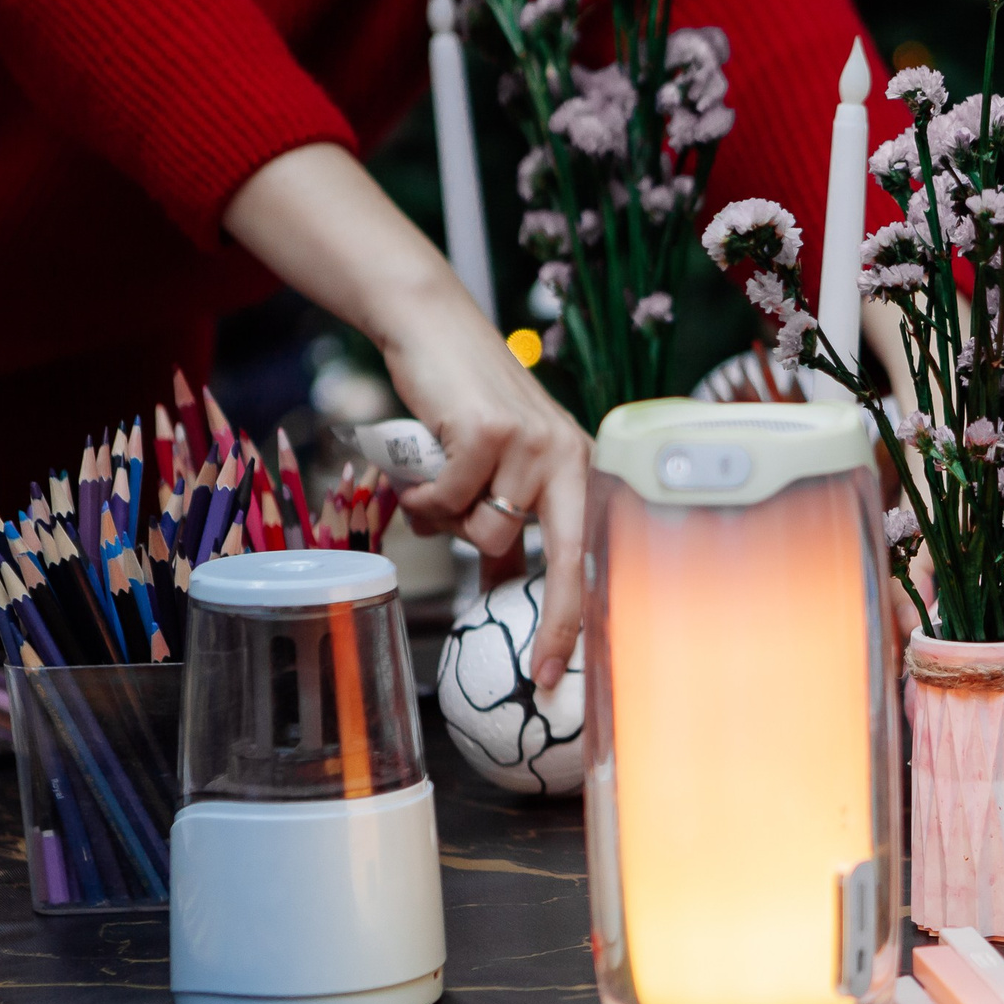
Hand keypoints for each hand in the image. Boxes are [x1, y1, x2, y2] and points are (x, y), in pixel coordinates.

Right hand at [224, 144, 590, 692]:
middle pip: (534, 555)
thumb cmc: (463, 403)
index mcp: (580, 470)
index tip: (553, 675)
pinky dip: (422, 492)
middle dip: (494, 573)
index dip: (569, 622)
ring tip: (436, 479)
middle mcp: (567, 456)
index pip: (583, 561)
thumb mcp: (499, 466)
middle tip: (480, 606)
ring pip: (481, 531)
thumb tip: (502, 591)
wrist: (431, 327)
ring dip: (446, 517)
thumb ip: (504, 524)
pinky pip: (446, 500)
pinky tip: (419, 464)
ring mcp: (532, 444)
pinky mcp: (489, 431)